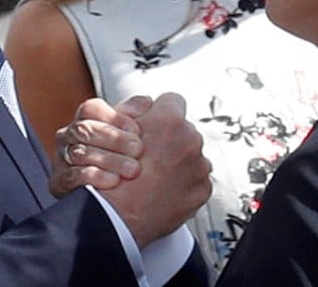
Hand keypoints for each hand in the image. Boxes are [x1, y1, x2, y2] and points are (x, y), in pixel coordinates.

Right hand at [49, 96, 150, 196]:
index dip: (115, 118)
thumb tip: (146, 102)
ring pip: (80, 153)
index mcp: (83, 120)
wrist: (106, 200)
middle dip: (115, 139)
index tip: (137, 130)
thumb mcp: (127, 134)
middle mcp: (67, 136)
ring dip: (109, 160)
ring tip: (133, 169)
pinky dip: (94, 177)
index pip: (92, 109)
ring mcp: (60, 158)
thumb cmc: (119, 158)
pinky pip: (71, 176)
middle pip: (85, 129)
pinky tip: (113, 181)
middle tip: (138, 150)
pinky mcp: (58, 183)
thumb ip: (135, 115)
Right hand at [100, 93, 211, 247]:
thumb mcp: (116, 132)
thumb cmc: (115, 176)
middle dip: (171, 140)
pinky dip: (184, 184)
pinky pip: (196, 179)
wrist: (119, 218)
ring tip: (157, 177)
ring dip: (178, 163)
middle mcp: (189, 138)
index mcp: (169, 120)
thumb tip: (148, 105)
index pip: (172, 100)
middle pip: (183, 130)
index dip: (161, 112)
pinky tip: (165, 190)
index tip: (157, 123)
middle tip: (152, 156)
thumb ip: (137, 113)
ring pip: (191, 155)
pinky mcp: (203, 188)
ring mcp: (199, 164)